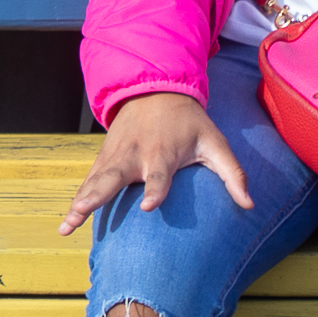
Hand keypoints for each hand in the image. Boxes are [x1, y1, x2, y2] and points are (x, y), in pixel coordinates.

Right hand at [59, 90, 252, 232]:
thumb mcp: (215, 141)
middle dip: (96, 196)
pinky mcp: (105, 158)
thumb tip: (250, 206)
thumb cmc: (189, 122)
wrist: (154, 90)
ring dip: (80, 202)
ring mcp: (115, 156)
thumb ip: (232, 173)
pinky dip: (78, 198)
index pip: (159, 175)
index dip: (156, 189)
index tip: (150, 206)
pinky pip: (89, 181)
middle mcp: (134, 155)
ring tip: (67, 226)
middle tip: (82, 211)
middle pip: (113, 178)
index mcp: (162, 153)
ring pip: (95, 182)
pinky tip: (68, 221)